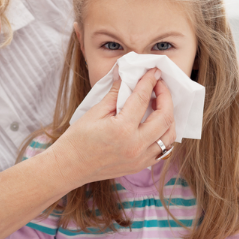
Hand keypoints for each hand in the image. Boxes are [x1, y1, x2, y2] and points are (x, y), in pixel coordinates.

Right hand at [50, 68, 175, 185]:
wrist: (70, 167)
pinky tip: (156, 123)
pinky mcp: (140, 166)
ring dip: (169, 116)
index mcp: (122, 129)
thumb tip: (125, 74)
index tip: (154, 72)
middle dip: (166, 96)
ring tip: (160, 104)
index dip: (149, 82)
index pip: (142, 99)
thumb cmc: (78, 139)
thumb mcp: (95, 112)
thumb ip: (115, 93)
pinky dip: (164, 134)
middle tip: (159, 85)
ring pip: (169, 135)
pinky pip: (163, 149)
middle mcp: (135, 146)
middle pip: (164, 117)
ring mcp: (140, 159)